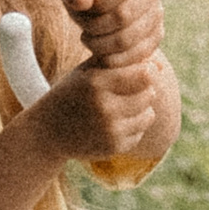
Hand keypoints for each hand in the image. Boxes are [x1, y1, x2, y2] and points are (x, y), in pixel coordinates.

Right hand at [33, 44, 165, 169]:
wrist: (48, 131)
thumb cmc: (73, 93)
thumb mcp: (88, 71)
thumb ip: (120, 62)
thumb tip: (160, 65)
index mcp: (96, 82)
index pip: (144, 74)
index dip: (149, 71)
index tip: (144, 71)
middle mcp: (104, 107)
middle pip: (149, 94)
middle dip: (145, 90)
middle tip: (131, 90)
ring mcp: (109, 129)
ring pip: (148, 115)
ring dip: (142, 109)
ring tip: (124, 106)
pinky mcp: (113, 147)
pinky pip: (140, 133)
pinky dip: (133, 127)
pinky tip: (115, 123)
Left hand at [65, 0, 162, 67]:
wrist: (104, 22)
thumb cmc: (88, 4)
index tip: (86, 6)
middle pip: (123, 14)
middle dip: (96, 25)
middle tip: (83, 28)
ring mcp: (157, 14)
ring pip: (126, 38)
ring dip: (100, 43)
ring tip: (87, 39)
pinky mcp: (156, 38)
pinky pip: (133, 54)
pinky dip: (112, 57)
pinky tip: (99, 52)